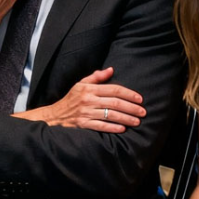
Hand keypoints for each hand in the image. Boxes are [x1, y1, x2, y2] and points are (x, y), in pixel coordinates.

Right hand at [27, 67, 143, 131]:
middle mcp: (88, 99)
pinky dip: (113, 127)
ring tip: (137, 121)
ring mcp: (86, 112)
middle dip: (131, 107)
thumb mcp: (81, 84)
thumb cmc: (71, 99)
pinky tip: (122, 128)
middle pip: (115, 103)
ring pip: (110, 115)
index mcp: (89, 88)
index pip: (113, 89)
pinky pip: (101, 126)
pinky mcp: (83, 124)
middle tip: (143, 112)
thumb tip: (111, 69)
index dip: (128, 94)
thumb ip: (96, 77)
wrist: (55, 115)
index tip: (140, 99)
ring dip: (126, 118)